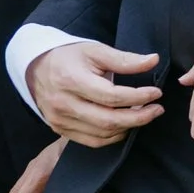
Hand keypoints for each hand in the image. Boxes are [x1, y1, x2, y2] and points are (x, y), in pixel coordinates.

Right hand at [29, 42, 164, 147]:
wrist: (36, 67)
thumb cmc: (68, 57)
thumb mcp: (95, 51)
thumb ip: (124, 59)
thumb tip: (153, 60)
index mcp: (71, 81)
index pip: (112, 96)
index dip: (139, 96)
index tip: (157, 92)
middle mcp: (63, 104)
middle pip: (108, 120)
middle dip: (139, 117)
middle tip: (157, 109)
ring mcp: (60, 120)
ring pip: (102, 134)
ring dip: (129, 127)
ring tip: (144, 114)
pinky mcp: (60, 129)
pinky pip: (92, 141)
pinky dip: (113, 136)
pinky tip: (126, 125)